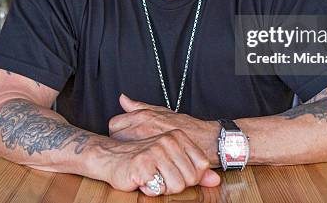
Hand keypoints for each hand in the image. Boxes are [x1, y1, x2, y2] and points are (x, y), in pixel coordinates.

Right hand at [100, 129, 219, 194]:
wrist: (111, 158)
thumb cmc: (142, 160)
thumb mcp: (173, 160)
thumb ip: (195, 169)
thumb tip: (215, 180)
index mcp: (177, 136)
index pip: (200, 167)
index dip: (189, 177)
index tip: (173, 173)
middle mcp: (168, 140)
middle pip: (189, 179)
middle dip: (174, 184)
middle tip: (159, 176)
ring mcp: (156, 150)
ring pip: (176, 186)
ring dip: (162, 188)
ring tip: (151, 178)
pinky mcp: (143, 163)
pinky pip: (158, 189)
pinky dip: (149, 189)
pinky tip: (142, 180)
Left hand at [109, 94, 218, 163]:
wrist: (206, 141)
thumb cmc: (186, 127)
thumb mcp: (161, 111)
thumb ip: (139, 106)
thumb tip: (123, 99)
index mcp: (143, 117)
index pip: (114, 124)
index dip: (118, 130)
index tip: (125, 135)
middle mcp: (142, 128)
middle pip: (115, 137)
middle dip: (120, 142)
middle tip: (130, 146)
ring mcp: (145, 143)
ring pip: (123, 151)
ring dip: (128, 153)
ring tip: (137, 155)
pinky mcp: (152, 158)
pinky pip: (135, 161)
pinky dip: (137, 164)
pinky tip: (144, 164)